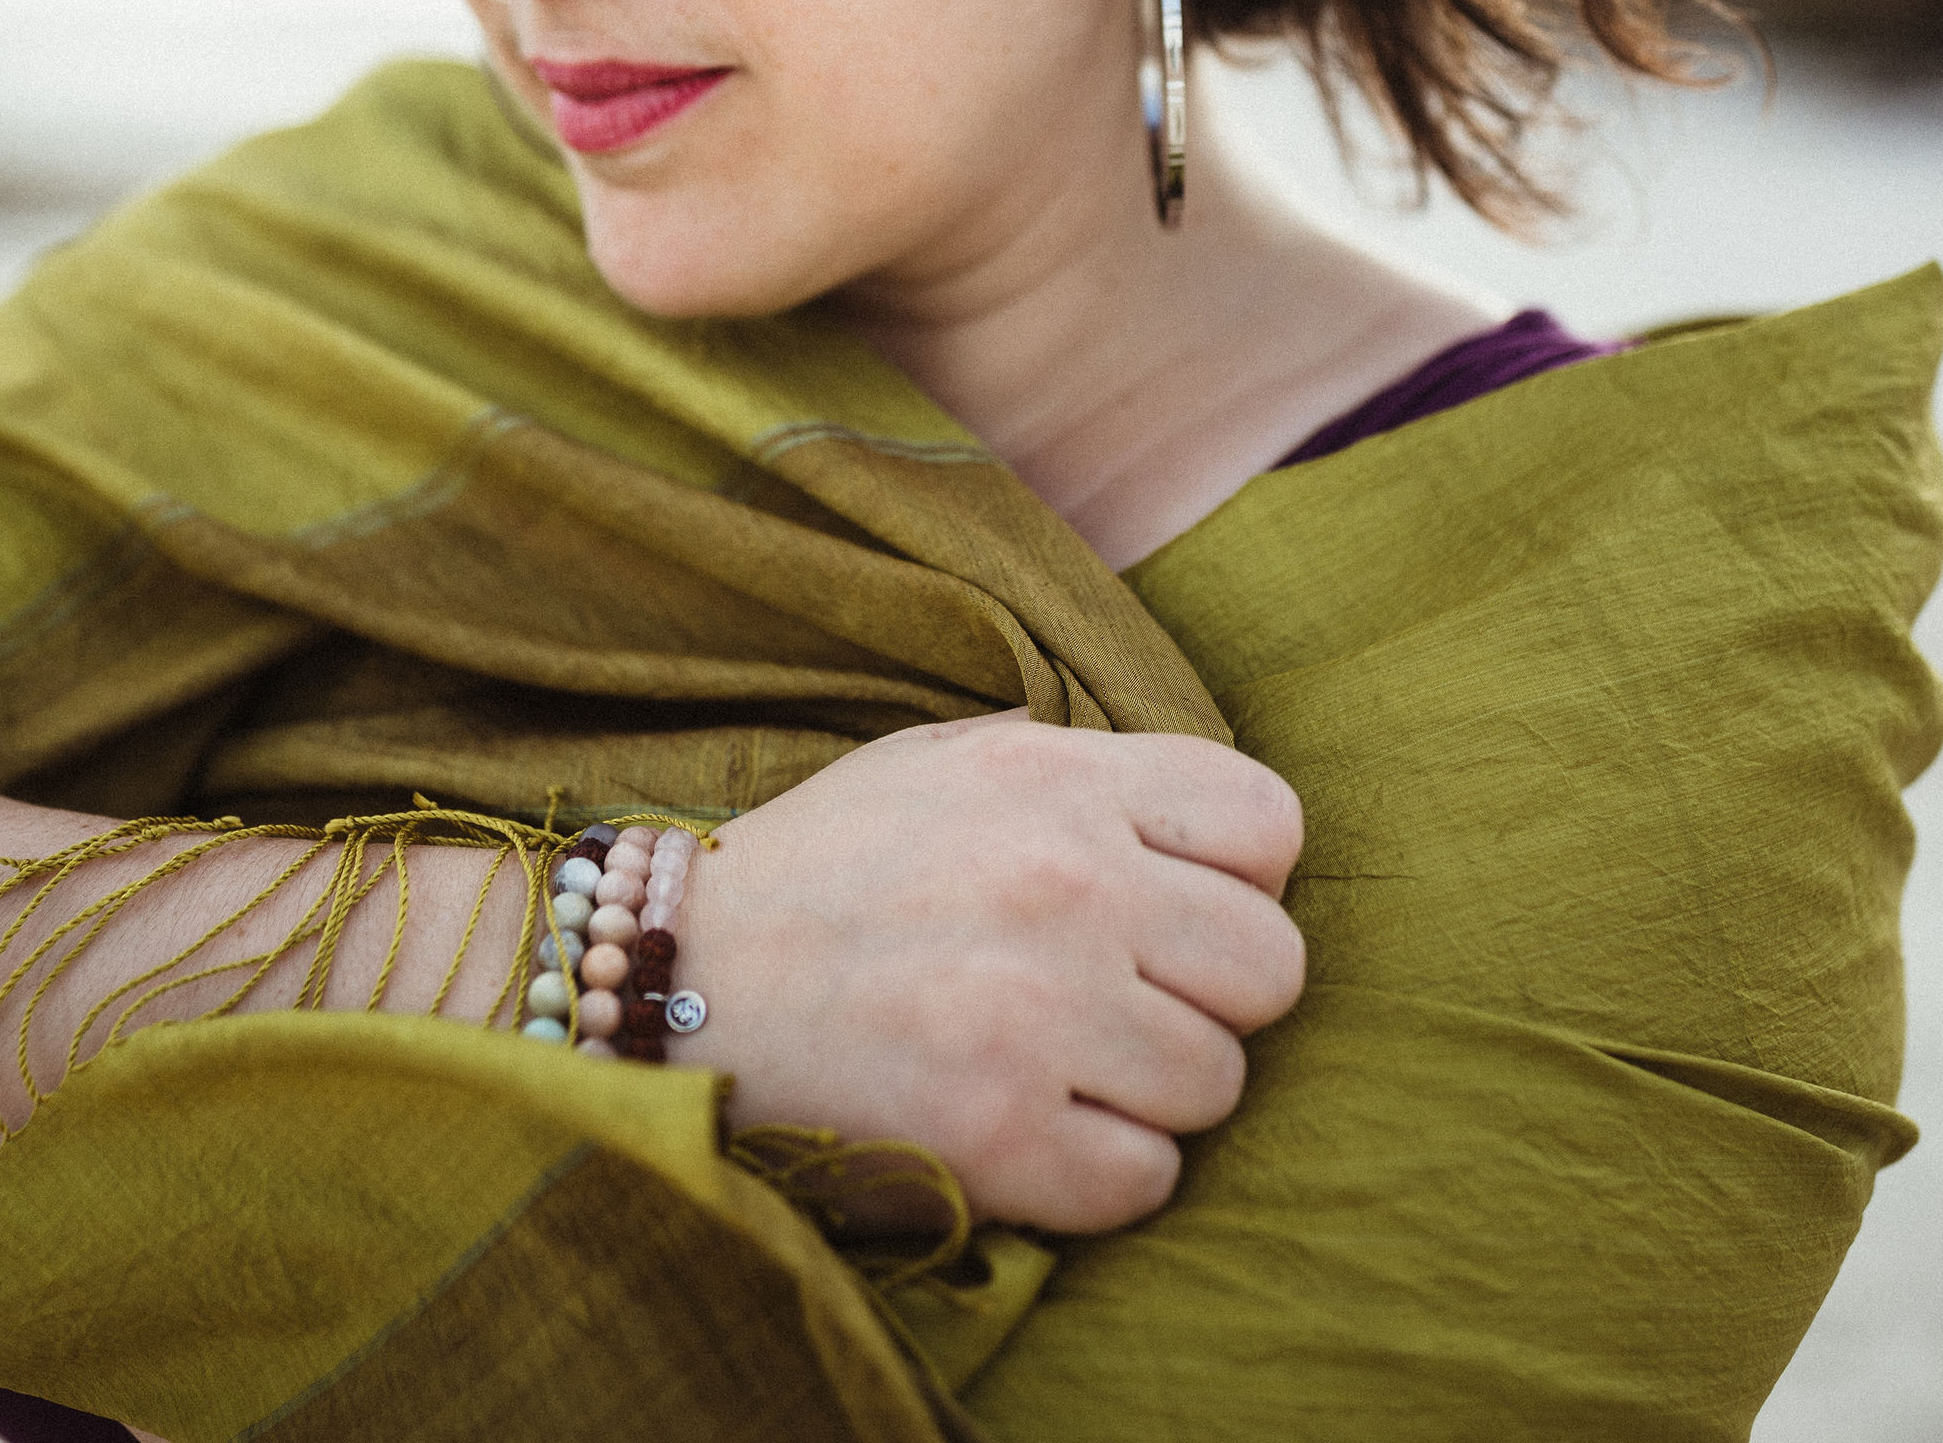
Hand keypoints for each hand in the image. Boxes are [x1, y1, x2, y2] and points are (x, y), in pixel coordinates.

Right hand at [670, 711, 1303, 1232]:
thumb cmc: (821, 873)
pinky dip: (1097, 1174)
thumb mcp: (941, 763)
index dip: (1237, 882)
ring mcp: (1037, 1010)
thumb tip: (1196, 817)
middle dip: (1208, 998)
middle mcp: (1068, 882)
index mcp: (1060, 778)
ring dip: (1147, 1093)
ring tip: (1053, 1068)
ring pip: (1218, 1083)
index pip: (1271, 825)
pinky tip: (1024, 1133)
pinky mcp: (998, 1133)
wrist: (668, 979)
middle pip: (1273, 968)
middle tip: (1118, 1007)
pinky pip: (1148, 1179)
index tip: (1168, 912)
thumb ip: (1077, 770)